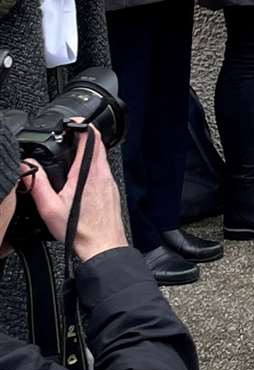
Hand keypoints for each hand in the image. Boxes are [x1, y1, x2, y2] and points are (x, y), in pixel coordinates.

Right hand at [21, 126, 128, 261]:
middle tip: (69, 136)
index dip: (82, 126)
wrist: (103, 246)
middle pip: (97, 145)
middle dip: (83, 137)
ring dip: (88, 152)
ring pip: (100, 158)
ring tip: (72, 154)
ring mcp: (109, 181)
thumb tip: (27, 167)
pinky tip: (80, 177)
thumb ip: (37, 185)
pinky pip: (102, 171)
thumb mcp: (49, 208)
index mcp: (87, 173)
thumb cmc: (79, 231)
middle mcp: (102, 174)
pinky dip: (92, 166)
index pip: (91, 138)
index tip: (72, 123)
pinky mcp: (111, 190)